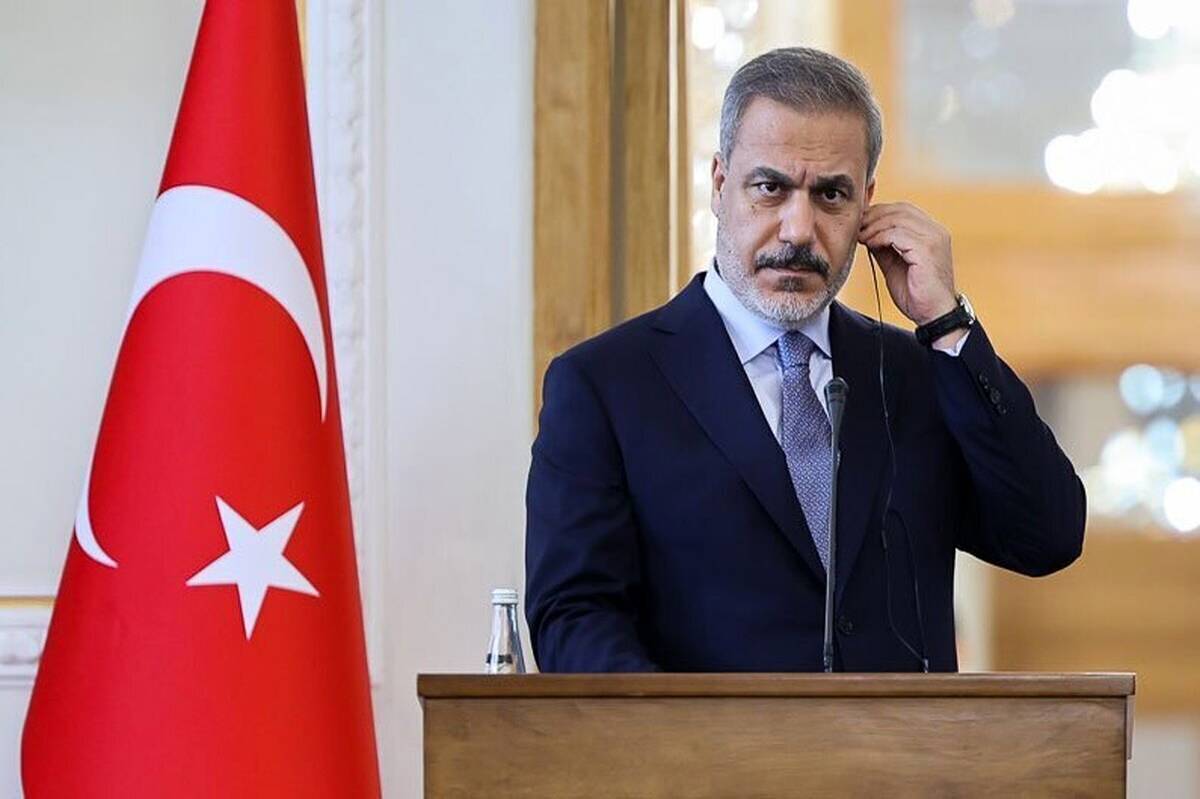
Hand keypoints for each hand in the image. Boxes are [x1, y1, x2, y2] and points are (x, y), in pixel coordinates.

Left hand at [858, 202, 957, 326]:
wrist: (933, 315)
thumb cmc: (916, 293)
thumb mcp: (895, 264)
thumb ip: (884, 247)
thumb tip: (866, 233)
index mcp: (931, 232)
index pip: (903, 209)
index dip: (879, 212)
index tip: (861, 223)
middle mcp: (936, 231)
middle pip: (900, 209)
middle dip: (874, 215)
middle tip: (857, 227)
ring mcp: (933, 239)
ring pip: (897, 219)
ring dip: (874, 226)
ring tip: (860, 236)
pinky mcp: (927, 250)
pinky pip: (897, 234)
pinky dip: (880, 237)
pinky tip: (869, 244)